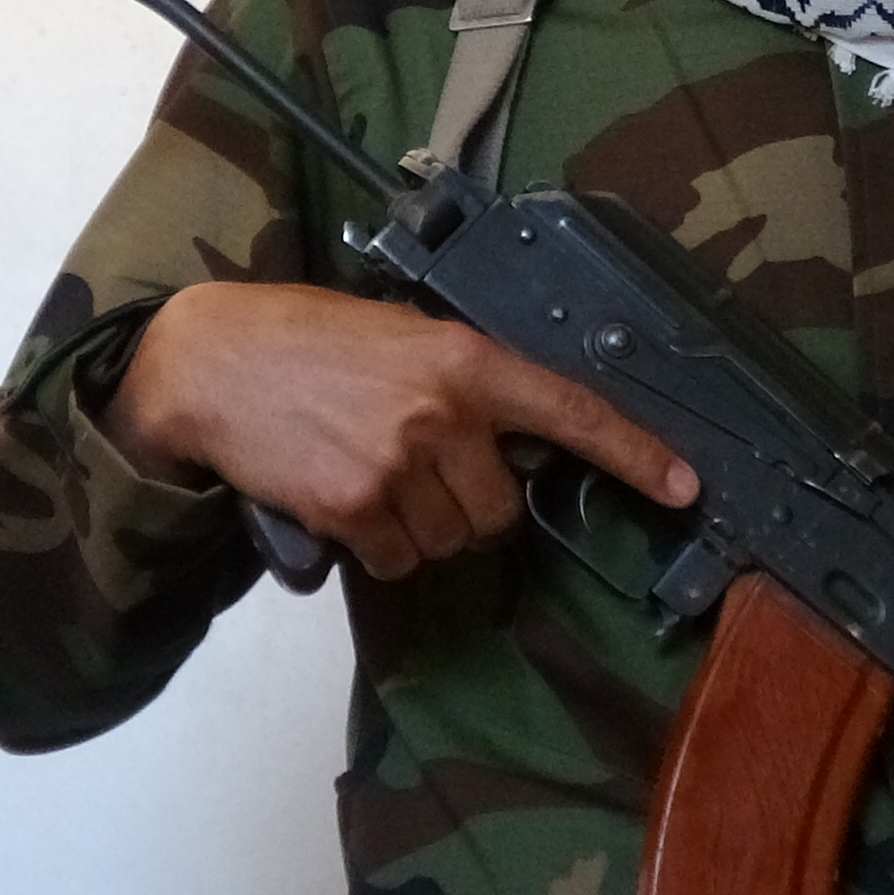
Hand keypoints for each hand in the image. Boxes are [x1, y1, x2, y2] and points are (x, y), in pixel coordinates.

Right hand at [103, 280, 699, 580]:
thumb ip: (462, 383)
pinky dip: (377, 546)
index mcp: (465, 360)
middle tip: (417, 466)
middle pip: (500, 511)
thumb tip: (512, 445)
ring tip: (370, 473)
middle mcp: (441, 414)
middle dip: (469, 505)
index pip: (570, 410)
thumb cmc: (306, 340)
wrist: (209, 360)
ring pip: (449, 542)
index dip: (634, 452)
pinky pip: (396, 560)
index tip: (684, 485)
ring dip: (420, 528)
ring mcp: (397, 466)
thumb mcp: (400, 334)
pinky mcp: (352, 509)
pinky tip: (343, 501)